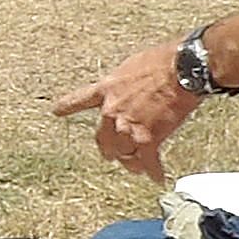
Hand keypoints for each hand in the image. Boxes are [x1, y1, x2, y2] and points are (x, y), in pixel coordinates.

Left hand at [49, 49, 202, 181]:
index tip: (56, 111)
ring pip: (125, 153)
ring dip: (132, 162)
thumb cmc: (163, 61)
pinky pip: (148, 161)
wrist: (182, 70)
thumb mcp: (133, 65)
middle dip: (109, 150)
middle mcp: (113, 110)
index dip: (67, 106)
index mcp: (107, 88)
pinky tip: (156, 177)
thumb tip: (134, 87)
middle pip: (104, 139)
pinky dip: (153, 171)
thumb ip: (127, 82)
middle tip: (113, 156)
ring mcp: (129, 126)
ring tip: (137, 167)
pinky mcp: (149, 139)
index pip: (81, 99)